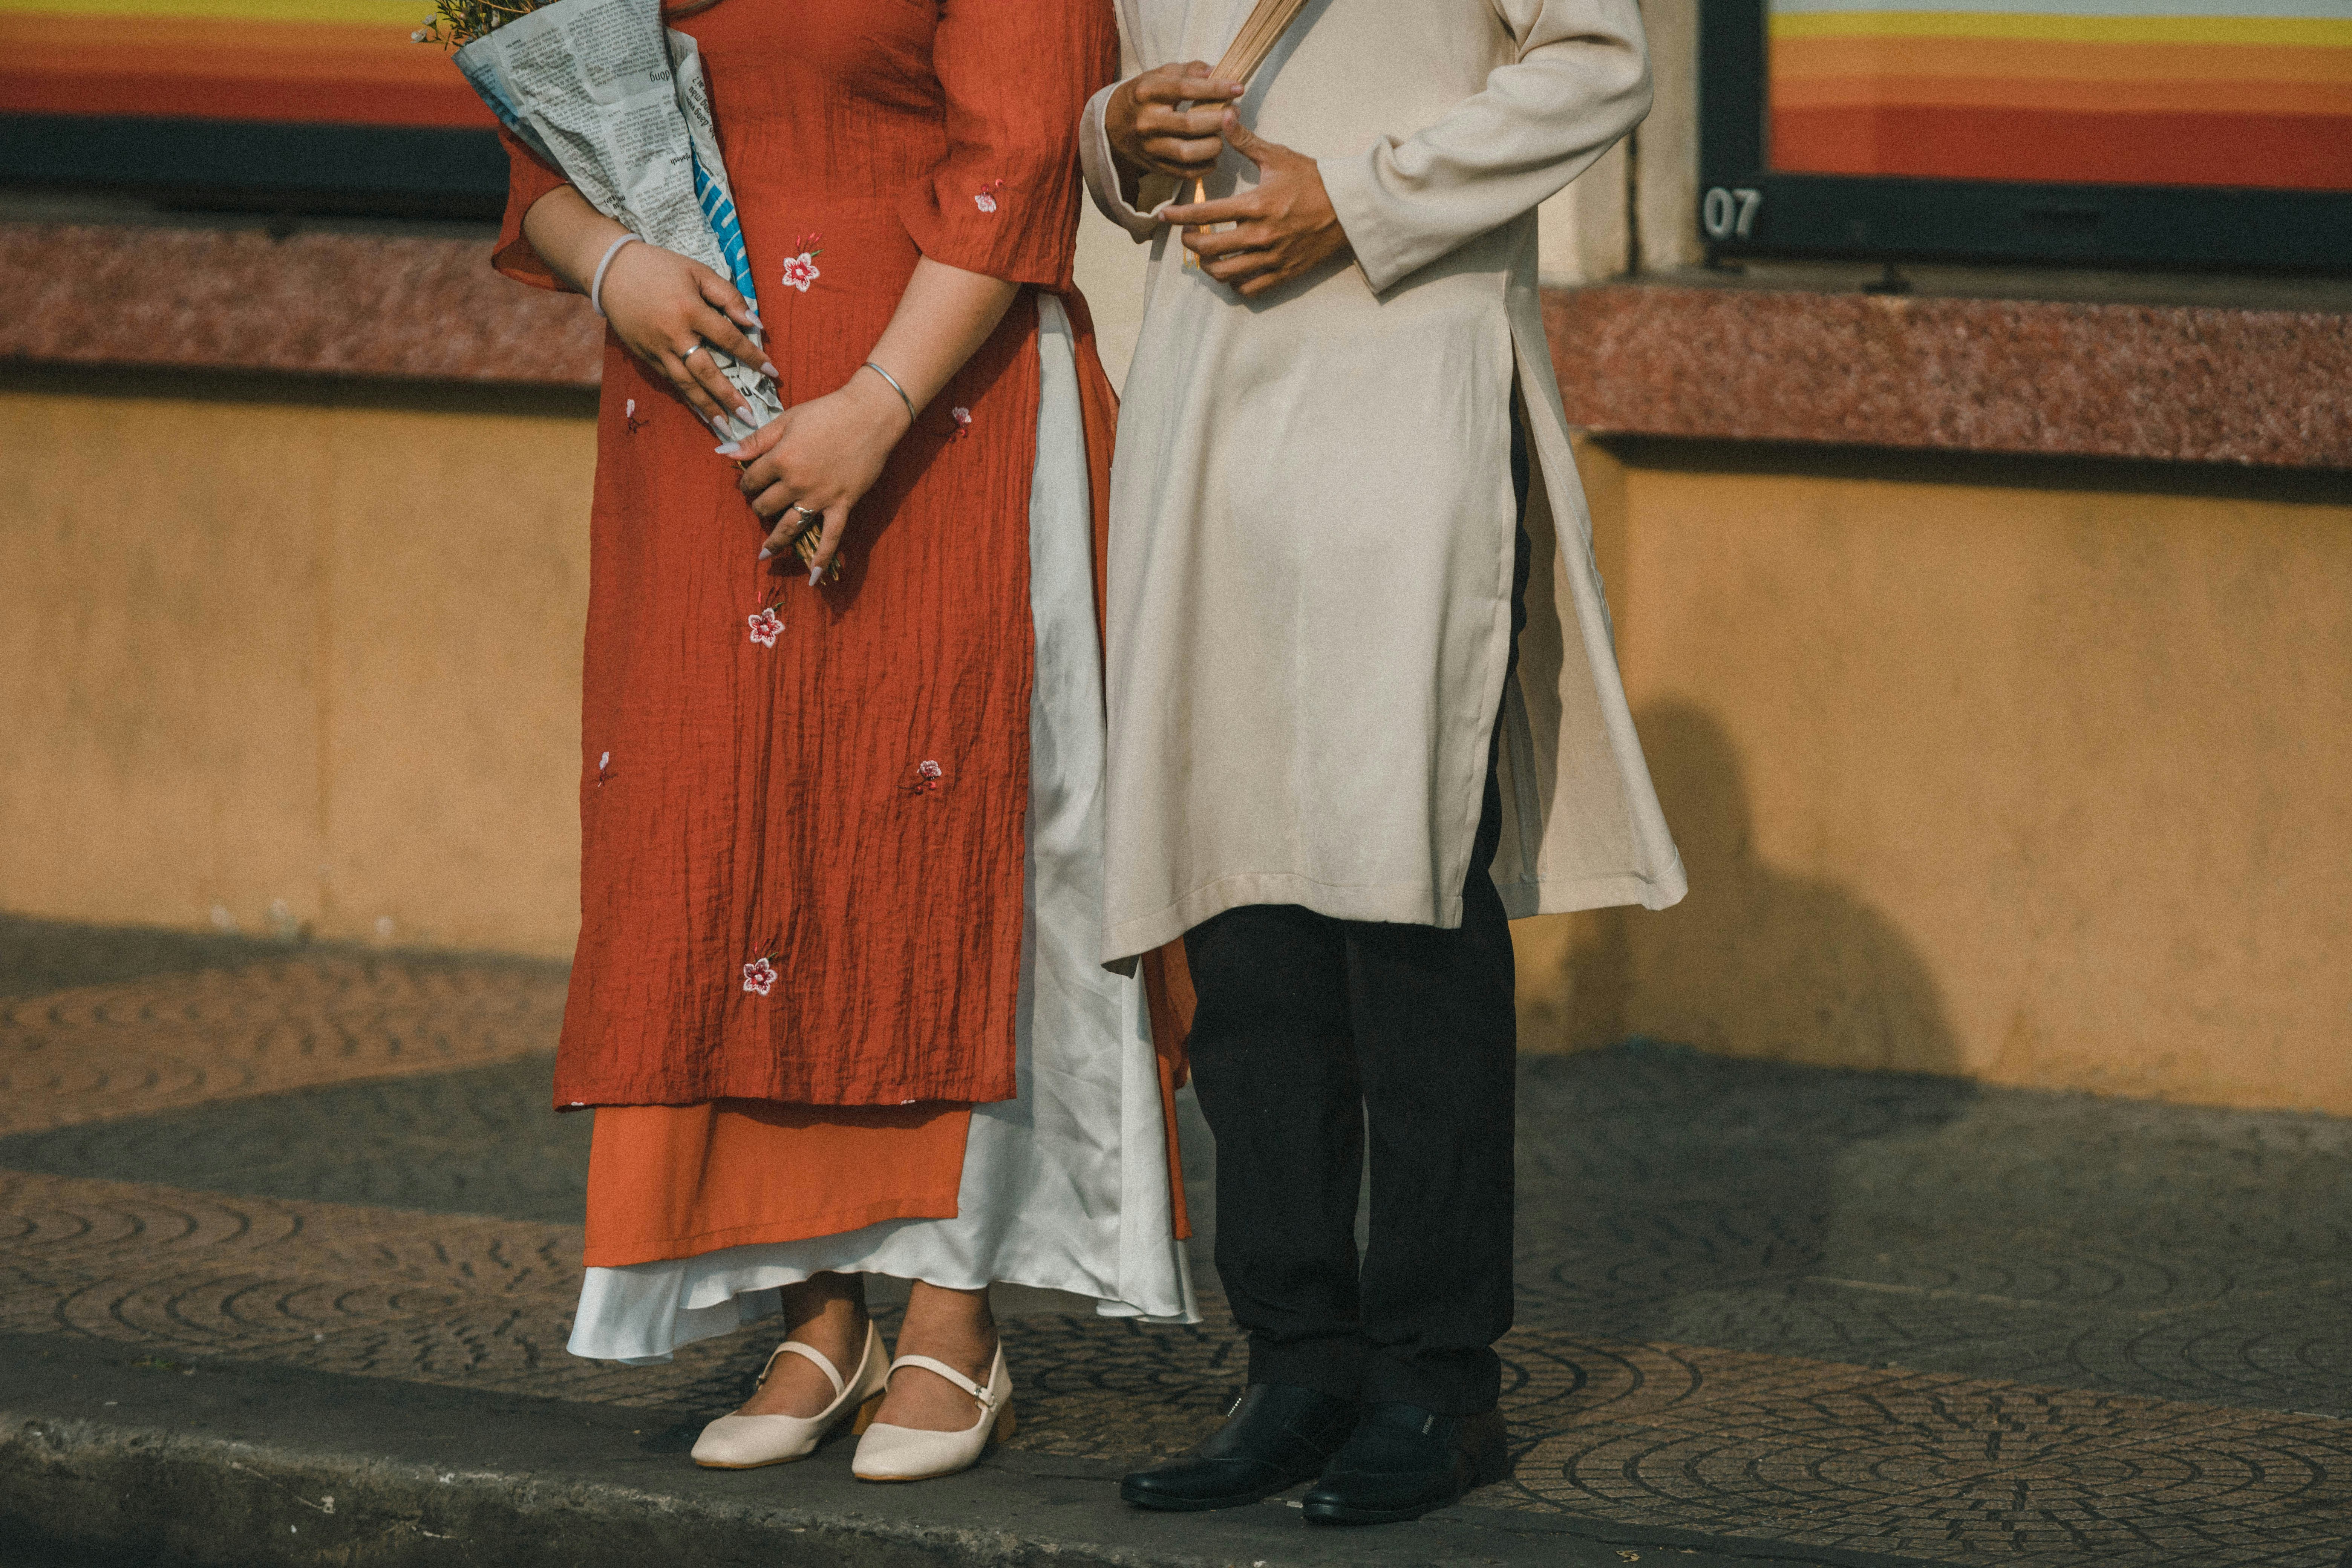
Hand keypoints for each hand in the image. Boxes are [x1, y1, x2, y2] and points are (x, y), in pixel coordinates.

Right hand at [596, 241, 772, 430]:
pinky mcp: (645, 356)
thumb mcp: (698, 272)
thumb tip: (753, 322)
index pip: (729, 339)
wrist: (612, 271)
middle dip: (730, 397)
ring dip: (707, 407)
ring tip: (726, 426)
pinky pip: (670, 381)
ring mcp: (657, 349)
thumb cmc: (661, 268)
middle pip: (707, 372)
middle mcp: (674, 335)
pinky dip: (687, 398)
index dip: (752, 356)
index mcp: (690, 310)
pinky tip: (701, 411)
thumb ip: (728, 295)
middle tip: (750, 418)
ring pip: (686, 384)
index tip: (773, 373)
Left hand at [731, 369, 912, 579]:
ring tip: (764, 554)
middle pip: (766, 505)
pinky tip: (813, 578)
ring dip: (774, 541)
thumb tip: (725, 452)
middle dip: (759, 506)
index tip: (750, 482)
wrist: (869, 415)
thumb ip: (756, 440)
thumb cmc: (827, 412)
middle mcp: (797, 483)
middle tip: (761, 504)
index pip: (753, 479)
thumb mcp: (787, 420)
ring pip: (790, 526)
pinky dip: (823, 558)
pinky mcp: (842, 504)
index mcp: (781, 459)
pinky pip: (831, 537)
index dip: (747, 482)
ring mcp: (820, 497)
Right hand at [1104, 61, 1243, 188]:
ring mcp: (1149, 146)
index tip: (1238, 88)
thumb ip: (1187, 70)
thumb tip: (1215, 71)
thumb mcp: (1159, 75)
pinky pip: (1184, 172)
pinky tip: (1213, 157)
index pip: (1185, 89)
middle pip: (1189, 125)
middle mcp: (1146, 120)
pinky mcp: (1153, 165)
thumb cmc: (1144, 95)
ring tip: (1223, 137)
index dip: (1215, 89)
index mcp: (1147, 92)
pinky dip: (1204, 167)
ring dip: (1213, 146)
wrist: (1112, 124)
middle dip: (1218, 120)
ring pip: (1187, 153)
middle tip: (1234, 114)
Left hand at [1163, 113, 1351, 296]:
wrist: (1349, 207)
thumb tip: (1223, 114)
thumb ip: (1246, 141)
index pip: (1206, 214)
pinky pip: (1250, 288)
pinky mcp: (1284, 273)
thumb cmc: (1314, 179)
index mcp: (1256, 206)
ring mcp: (1272, 258)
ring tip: (1205, 256)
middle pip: (1210, 250)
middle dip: (1191, 243)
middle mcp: (1261, 236)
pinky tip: (1232, 270)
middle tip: (1186, 236)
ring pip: (1225, 274)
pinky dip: (1235, 282)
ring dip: (1209, 267)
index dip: (1180, 216)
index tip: (1165, 216)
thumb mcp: (1279, 157)